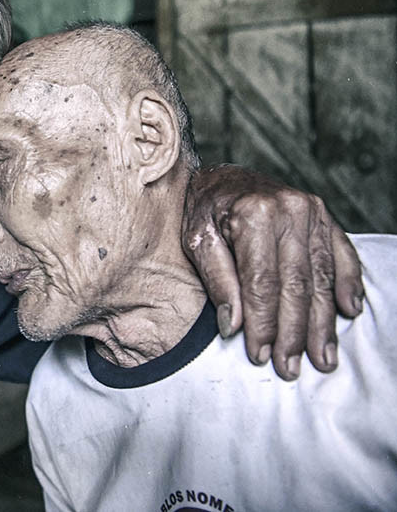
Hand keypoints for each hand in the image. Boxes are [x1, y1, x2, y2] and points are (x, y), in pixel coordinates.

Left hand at [182, 164, 363, 380]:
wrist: (221, 178)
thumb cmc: (204, 211)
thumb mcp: (197, 240)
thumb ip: (217, 281)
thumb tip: (234, 326)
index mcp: (253, 214)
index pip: (262, 283)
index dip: (264, 323)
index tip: (261, 355)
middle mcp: (288, 210)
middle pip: (296, 285)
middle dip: (294, 333)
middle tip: (292, 367)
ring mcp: (311, 211)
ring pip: (321, 277)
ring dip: (323, 322)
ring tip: (323, 357)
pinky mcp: (324, 215)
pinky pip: (342, 254)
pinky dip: (347, 284)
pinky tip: (349, 312)